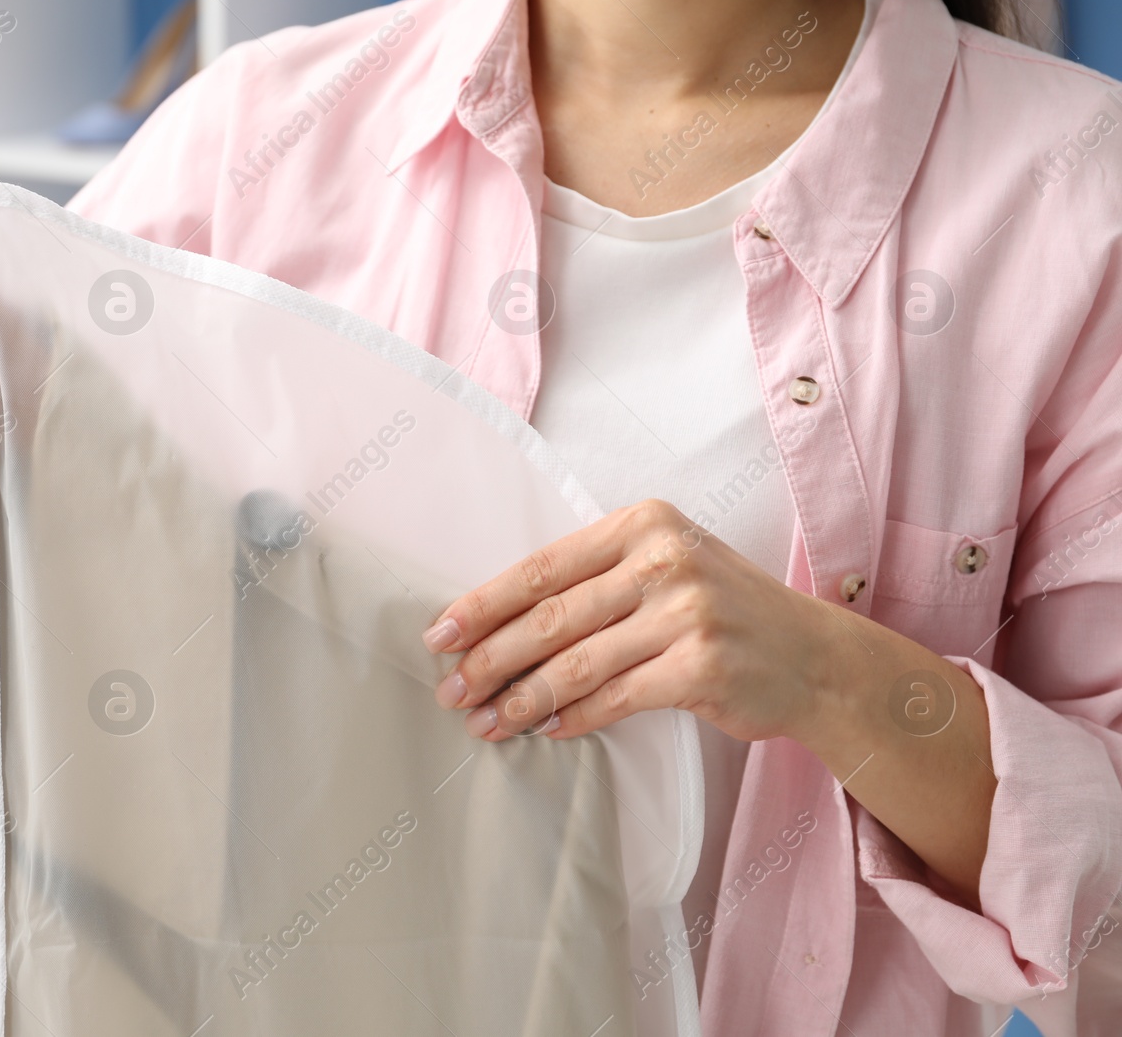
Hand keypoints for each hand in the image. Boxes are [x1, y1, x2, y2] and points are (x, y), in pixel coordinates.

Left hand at [421, 498, 853, 743]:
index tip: (440, 635)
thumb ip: (595, 581)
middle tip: (451, 691)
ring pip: (574, 664)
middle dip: (489, 659)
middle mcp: (663, 560)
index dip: (483, 605)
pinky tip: (545, 731)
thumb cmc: (723, 610)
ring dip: (520, 700)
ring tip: (485, 723)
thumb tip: (498, 624)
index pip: (541, 567)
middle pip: (549, 617)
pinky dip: (572, 719)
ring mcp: (686, 613)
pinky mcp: (701, 667)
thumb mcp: (665, 567)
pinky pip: (614, 699)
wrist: (814, 657)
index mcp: (643, 524)